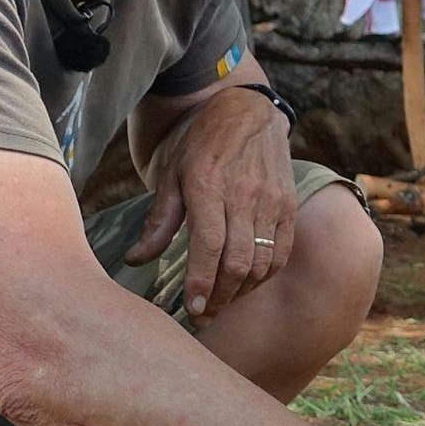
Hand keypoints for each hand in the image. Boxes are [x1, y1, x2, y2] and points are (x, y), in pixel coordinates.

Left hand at [129, 86, 294, 319]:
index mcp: (209, 184)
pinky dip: (264, 275)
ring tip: (220, 303)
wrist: (246, 109)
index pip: (209, 244)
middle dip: (219, 297)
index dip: (201, 281)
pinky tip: (245, 284)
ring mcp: (271, 200)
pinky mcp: (288, 205)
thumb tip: (136, 260)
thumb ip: (159, 220)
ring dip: (240, 291)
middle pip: (237, 260)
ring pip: (261, 262)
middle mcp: (244, 194)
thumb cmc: (201, 142)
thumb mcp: (171, 173)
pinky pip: (281, 251)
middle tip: (202, 316)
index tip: (191, 309)